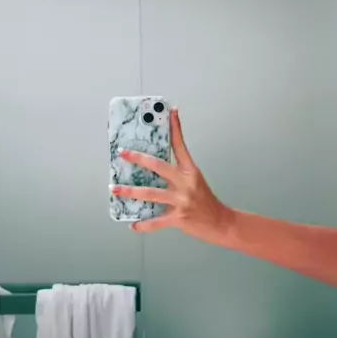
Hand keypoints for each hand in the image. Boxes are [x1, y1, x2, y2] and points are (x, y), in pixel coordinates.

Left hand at [111, 108, 232, 243]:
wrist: (221, 223)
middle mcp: (186, 183)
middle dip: (138, 159)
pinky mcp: (178, 218)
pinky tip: (133, 224)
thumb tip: (154, 168)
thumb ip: (177, 175)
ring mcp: (182, 201)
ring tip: (115, 189)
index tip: (170, 113)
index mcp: (190, 172)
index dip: (175, 129)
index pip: (180, 146)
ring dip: (130, 191)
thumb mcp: (195, 182)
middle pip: (158, 166)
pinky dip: (144, 224)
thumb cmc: (206, 202)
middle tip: (123, 153)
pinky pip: (156, 221)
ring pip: (151, 194)